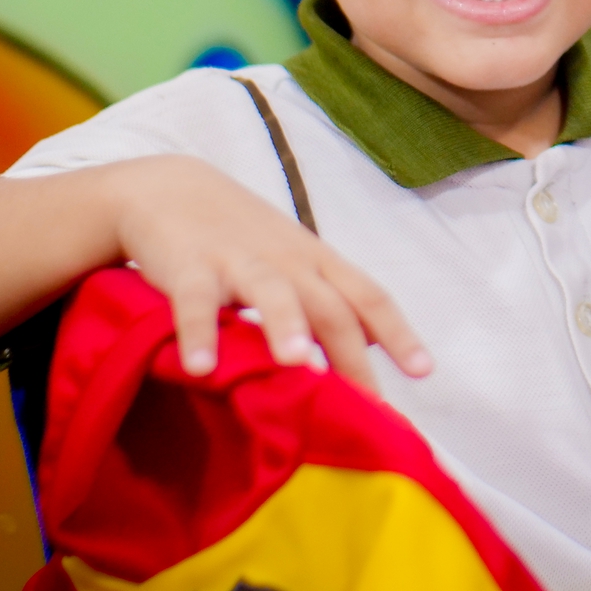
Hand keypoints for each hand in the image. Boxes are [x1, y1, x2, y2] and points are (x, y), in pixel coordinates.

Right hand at [109, 155, 430, 392]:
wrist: (166, 189)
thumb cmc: (242, 236)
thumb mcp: (294, 260)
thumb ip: (332, 298)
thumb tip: (377, 342)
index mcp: (317, 262)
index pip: (369, 296)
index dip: (398, 332)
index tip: (424, 370)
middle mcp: (288, 261)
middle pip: (329, 306)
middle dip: (350, 352)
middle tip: (365, 401)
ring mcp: (239, 260)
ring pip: (272, 292)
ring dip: (286, 327)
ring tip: (298, 366)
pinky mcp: (188, 265)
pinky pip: (195, 301)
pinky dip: (198, 333)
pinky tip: (202, 368)